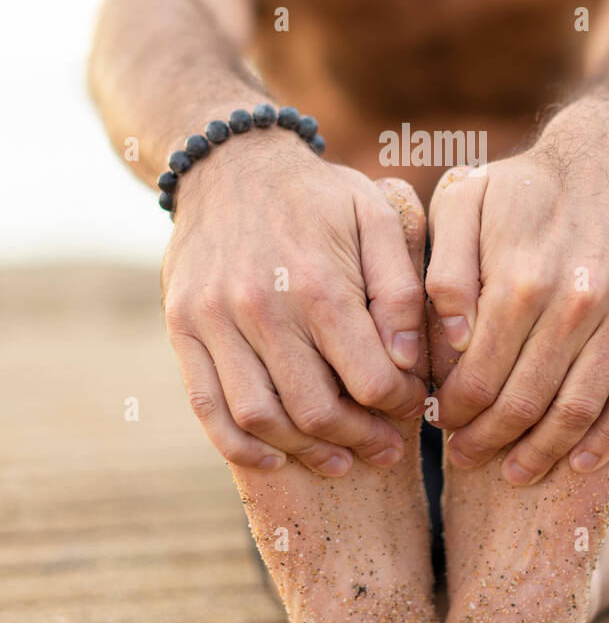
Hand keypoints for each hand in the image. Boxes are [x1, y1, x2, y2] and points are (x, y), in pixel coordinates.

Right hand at [162, 130, 427, 474]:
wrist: (231, 164)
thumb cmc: (318, 196)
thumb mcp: (377, 218)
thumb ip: (399, 290)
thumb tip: (406, 361)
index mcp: (318, 282)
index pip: (369, 379)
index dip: (399, 406)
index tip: (412, 406)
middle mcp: (262, 307)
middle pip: (316, 409)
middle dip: (361, 439)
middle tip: (386, 448)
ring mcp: (214, 320)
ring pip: (261, 418)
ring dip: (306, 452)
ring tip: (339, 459)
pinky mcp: (182, 328)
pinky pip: (206, 407)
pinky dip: (240, 446)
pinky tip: (275, 458)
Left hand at [425, 106, 608, 483]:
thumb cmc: (524, 186)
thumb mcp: (463, 203)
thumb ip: (445, 273)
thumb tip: (449, 344)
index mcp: (522, 275)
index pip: (480, 373)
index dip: (456, 411)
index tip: (440, 426)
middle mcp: (580, 297)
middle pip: (528, 400)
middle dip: (490, 439)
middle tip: (467, 457)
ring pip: (581, 408)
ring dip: (544, 452)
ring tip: (515, 470)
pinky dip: (607, 438)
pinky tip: (578, 460)